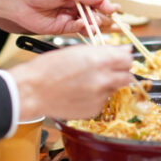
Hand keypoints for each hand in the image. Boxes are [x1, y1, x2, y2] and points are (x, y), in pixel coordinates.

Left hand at [0, 0, 118, 34]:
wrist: (16, 0)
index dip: (105, 2)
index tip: (112, 7)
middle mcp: (75, 4)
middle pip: (95, 11)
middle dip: (104, 15)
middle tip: (111, 18)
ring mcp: (69, 16)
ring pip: (88, 21)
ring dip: (96, 23)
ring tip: (98, 23)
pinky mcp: (62, 28)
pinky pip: (78, 29)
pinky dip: (84, 28)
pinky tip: (87, 26)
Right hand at [9, 45, 136, 119]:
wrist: (32, 91)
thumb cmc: (48, 68)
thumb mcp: (76, 51)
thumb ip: (103, 51)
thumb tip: (123, 50)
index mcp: (99, 60)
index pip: (128, 58)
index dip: (123, 57)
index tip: (119, 58)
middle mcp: (103, 79)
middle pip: (127, 75)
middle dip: (120, 72)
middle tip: (107, 70)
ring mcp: (99, 97)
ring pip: (115, 89)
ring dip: (108, 84)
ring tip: (87, 82)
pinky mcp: (94, 110)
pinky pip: (103, 101)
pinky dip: (97, 97)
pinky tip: (81, 92)